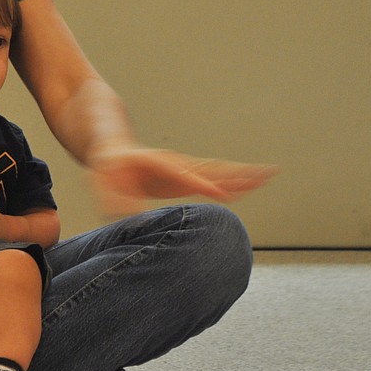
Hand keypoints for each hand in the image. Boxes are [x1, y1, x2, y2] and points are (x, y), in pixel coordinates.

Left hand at [90, 146, 276, 214]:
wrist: (111, 148)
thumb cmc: (108, 167)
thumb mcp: (103, 184)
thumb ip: (117, 203)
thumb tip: (131, 222)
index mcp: (157, 163)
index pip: (183, 175)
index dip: (202, 184)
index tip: (222, 194)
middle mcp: (175, 164)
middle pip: (211, 168)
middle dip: (237, 173)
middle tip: (264, 174)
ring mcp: (183, 169)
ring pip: (217, 171)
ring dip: (242, 174)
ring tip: (267, 175)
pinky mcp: (185, 176)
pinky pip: (213, 178)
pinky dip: (232, 181)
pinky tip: (248, 186)